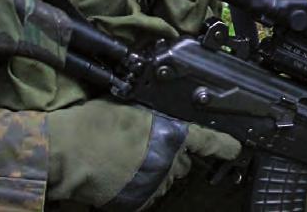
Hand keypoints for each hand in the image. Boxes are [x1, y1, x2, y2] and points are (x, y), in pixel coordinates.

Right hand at [47, 100, 240, 208]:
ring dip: (156, 168)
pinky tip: (123, 172)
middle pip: (183, 161)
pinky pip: (148, 192)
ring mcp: (154, 186)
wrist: (70, 153)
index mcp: (169, 135)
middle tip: (152, 141)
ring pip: (166, 177)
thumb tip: (162, 114)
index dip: (225, 144)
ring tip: (130, 156)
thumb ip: (154, 113)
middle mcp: (168, 163)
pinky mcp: (139, 203)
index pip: (207, 140)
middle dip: (175, 153)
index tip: (236, 147)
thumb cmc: (96, 122)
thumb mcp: (130, 105)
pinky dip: (140, 184)